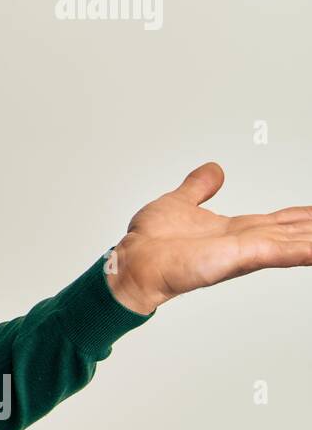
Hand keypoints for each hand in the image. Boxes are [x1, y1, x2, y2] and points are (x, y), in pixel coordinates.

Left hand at [105, 161, 311, 314]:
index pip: (281, 221)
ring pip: (297, 242)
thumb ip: (199, 188)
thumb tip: (213, 170)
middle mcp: (247, 241)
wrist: (135, 260)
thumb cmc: (152, 240)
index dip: (303, 216)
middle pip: (296, 232)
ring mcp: (247, 250)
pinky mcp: (242, 256)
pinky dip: (307, 250)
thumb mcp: (180, 202)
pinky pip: (284, 252)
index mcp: (236, 229)